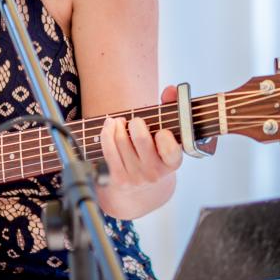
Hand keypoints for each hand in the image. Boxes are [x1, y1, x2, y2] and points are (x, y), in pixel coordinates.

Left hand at [97, 85, 183, 217]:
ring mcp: (135, 177)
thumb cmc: (155, 154)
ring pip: (122, 140)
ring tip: (120, 122)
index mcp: (172, 164)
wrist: (140, 191)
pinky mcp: (117, 179)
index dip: (164, 136)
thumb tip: (171, 89)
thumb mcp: (168, 136)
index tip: (160, 130)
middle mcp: (154, 173)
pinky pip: (108, 149)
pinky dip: (107, 132)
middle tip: (136, 121)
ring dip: (118, 125)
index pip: (171, 150)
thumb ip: (172, 109)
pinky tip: (110, 125)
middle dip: (136, 123)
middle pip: (141, 139)